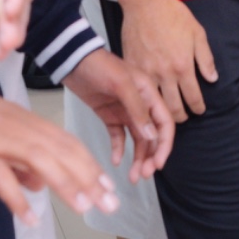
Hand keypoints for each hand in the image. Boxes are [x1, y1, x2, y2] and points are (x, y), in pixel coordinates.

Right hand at [0, 74, 117, 223]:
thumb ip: (16, 159)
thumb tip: (38, 186)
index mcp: (21, 119)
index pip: (65, 141)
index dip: (89, 164)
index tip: (108, 186)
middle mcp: (15, 126)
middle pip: (61, 151)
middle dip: (89, 178)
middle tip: (110, 204)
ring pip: (40, 160)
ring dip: (65, 185)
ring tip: (85, 209)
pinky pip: (0, 177)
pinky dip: (17, 198)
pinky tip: (30, 217)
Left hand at [63, 48, 175, 182]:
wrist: (73, 60)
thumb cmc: (100, 66)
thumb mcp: (121, 84)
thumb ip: (137, 109)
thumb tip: (152, 136)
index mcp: (149, 94)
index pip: (165, 124)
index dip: (164, 145)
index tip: (158, 165)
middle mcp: (141, 105)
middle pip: (152, 136)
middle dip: (151, 157)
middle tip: (143, 175)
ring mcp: (125, 111)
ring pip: (137, 140)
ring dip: (138, 158)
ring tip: (133, 177)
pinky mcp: (110, 116)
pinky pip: (119, 137)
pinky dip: (119, 150)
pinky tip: (116, 161)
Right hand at [120, 0, 217, 121]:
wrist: (145, 2)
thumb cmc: (173, 15)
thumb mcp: (197, 33)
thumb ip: (206, 59)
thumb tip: (212, 79)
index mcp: (183, 66)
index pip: (193, 98)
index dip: (198, 107)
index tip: (199, 109)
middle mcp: (165, 73)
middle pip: (174, 108)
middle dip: (181, 116)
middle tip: (184, 116)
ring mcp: (146, 72)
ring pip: (155, 104)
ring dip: (163, 111)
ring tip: (167, 112)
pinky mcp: (132, 67)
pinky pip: (139, 89)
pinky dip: (145, 97)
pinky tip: (149, 99)